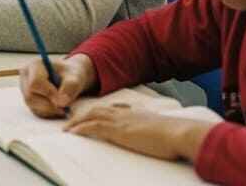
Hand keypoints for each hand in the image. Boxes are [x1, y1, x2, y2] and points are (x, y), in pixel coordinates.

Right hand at [20, 53, 96, 117]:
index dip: (49, 93)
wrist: (69, 78)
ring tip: (64, 105)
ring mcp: (24, 89)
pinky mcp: (28, 100)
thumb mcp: (75, 77)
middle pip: (30, 96)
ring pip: (32, 105)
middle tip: (66, 107)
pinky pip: (36, 111)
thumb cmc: (71, 75)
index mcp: (34, 65)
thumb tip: (61, 103)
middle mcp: (25, 76)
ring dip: (50, 109)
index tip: (65, 99)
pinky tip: (58, 106)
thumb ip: (70, 87)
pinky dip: (49, 112)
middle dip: (49, 104)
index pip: (35, 82)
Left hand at [64, 105, 213, 161]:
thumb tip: (154, 136)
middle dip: (82, 114)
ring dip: (76, 121)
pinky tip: (72, 133)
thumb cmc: (174, 135)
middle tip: (70, 121)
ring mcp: (120, 121)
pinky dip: (80, 128)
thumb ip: (151, 129)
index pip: (112, 108)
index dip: (99, 111)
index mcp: (134, 113)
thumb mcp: (159, 129)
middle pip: (97, 109)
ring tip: (66, 129)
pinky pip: (93, 127)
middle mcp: (125, 114)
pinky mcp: (118, 130)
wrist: (179, 133)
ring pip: (91, 116)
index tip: (91, 114)